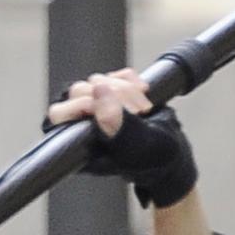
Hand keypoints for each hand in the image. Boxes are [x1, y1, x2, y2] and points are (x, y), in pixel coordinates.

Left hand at [45, 69, 197, 208]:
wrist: (175, 154)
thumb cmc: (156, 159)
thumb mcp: (140, 146)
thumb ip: (118, 123)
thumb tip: (98, 90)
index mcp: (81, 144)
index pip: (60, 113)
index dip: (84, 105)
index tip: (112, 111)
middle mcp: (83, 123)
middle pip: (80, 91)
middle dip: (115, 97)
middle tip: (139, 112)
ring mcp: (97, 106)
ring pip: (98, 80)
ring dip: (127, 90)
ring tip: (145, 109)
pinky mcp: (112, 92)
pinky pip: (113, 74)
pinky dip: (131, 80)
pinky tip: (143, 92)